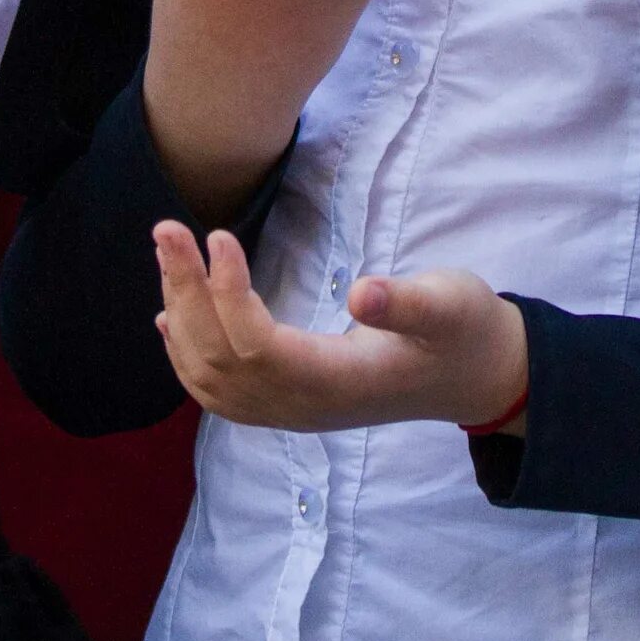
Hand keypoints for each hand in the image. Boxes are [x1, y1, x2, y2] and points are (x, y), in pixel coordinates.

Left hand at [153, 225, 526, 434]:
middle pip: (219, 360)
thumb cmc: (463, 332)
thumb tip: (363, 293)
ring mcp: (293, 412)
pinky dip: (186, 354)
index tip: (218, 234)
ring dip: (180, 315)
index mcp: (338, 382)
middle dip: (185, 292)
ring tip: (168, 253)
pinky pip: (219, 392)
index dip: (227, 295)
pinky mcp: (289, 404)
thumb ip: (408, 302)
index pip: (257, 347)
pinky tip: (170, 319)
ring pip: (210, 377)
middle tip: (165, 228)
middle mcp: (304, 406)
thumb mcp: (449, 305)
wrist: (473, 378)